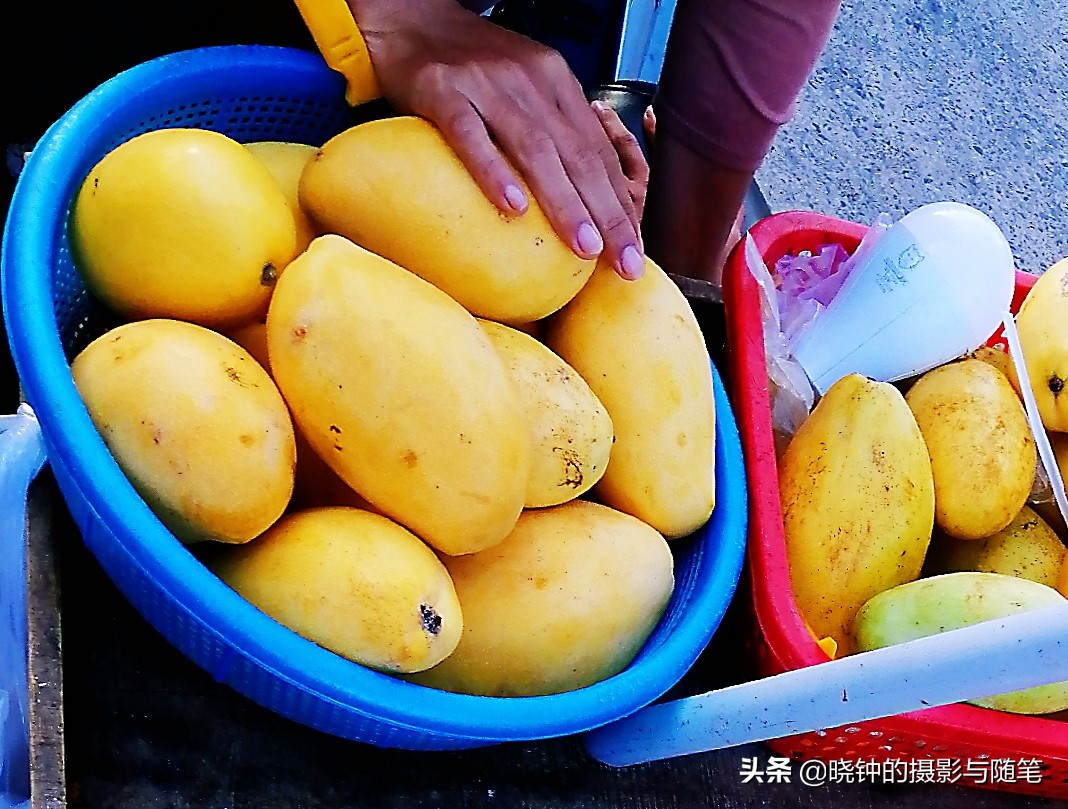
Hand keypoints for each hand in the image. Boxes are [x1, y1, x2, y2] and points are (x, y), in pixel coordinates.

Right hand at [349, 0, 646, 278]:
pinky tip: (513, 208)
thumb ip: (555, 127)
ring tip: (583, 246)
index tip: (633, 246)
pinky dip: (494, 172)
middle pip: (578, 155)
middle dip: (608, 213)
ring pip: (534, 149)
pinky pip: (470, 136)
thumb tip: (587, 191)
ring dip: (564, 202)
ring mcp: (486, 85)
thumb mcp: (527, 84)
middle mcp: (531, 81)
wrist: (411, 19)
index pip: (599, 151)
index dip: (621, 202)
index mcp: (557, 82)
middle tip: (624, 261)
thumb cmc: (471, 63)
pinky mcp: (442, 92)